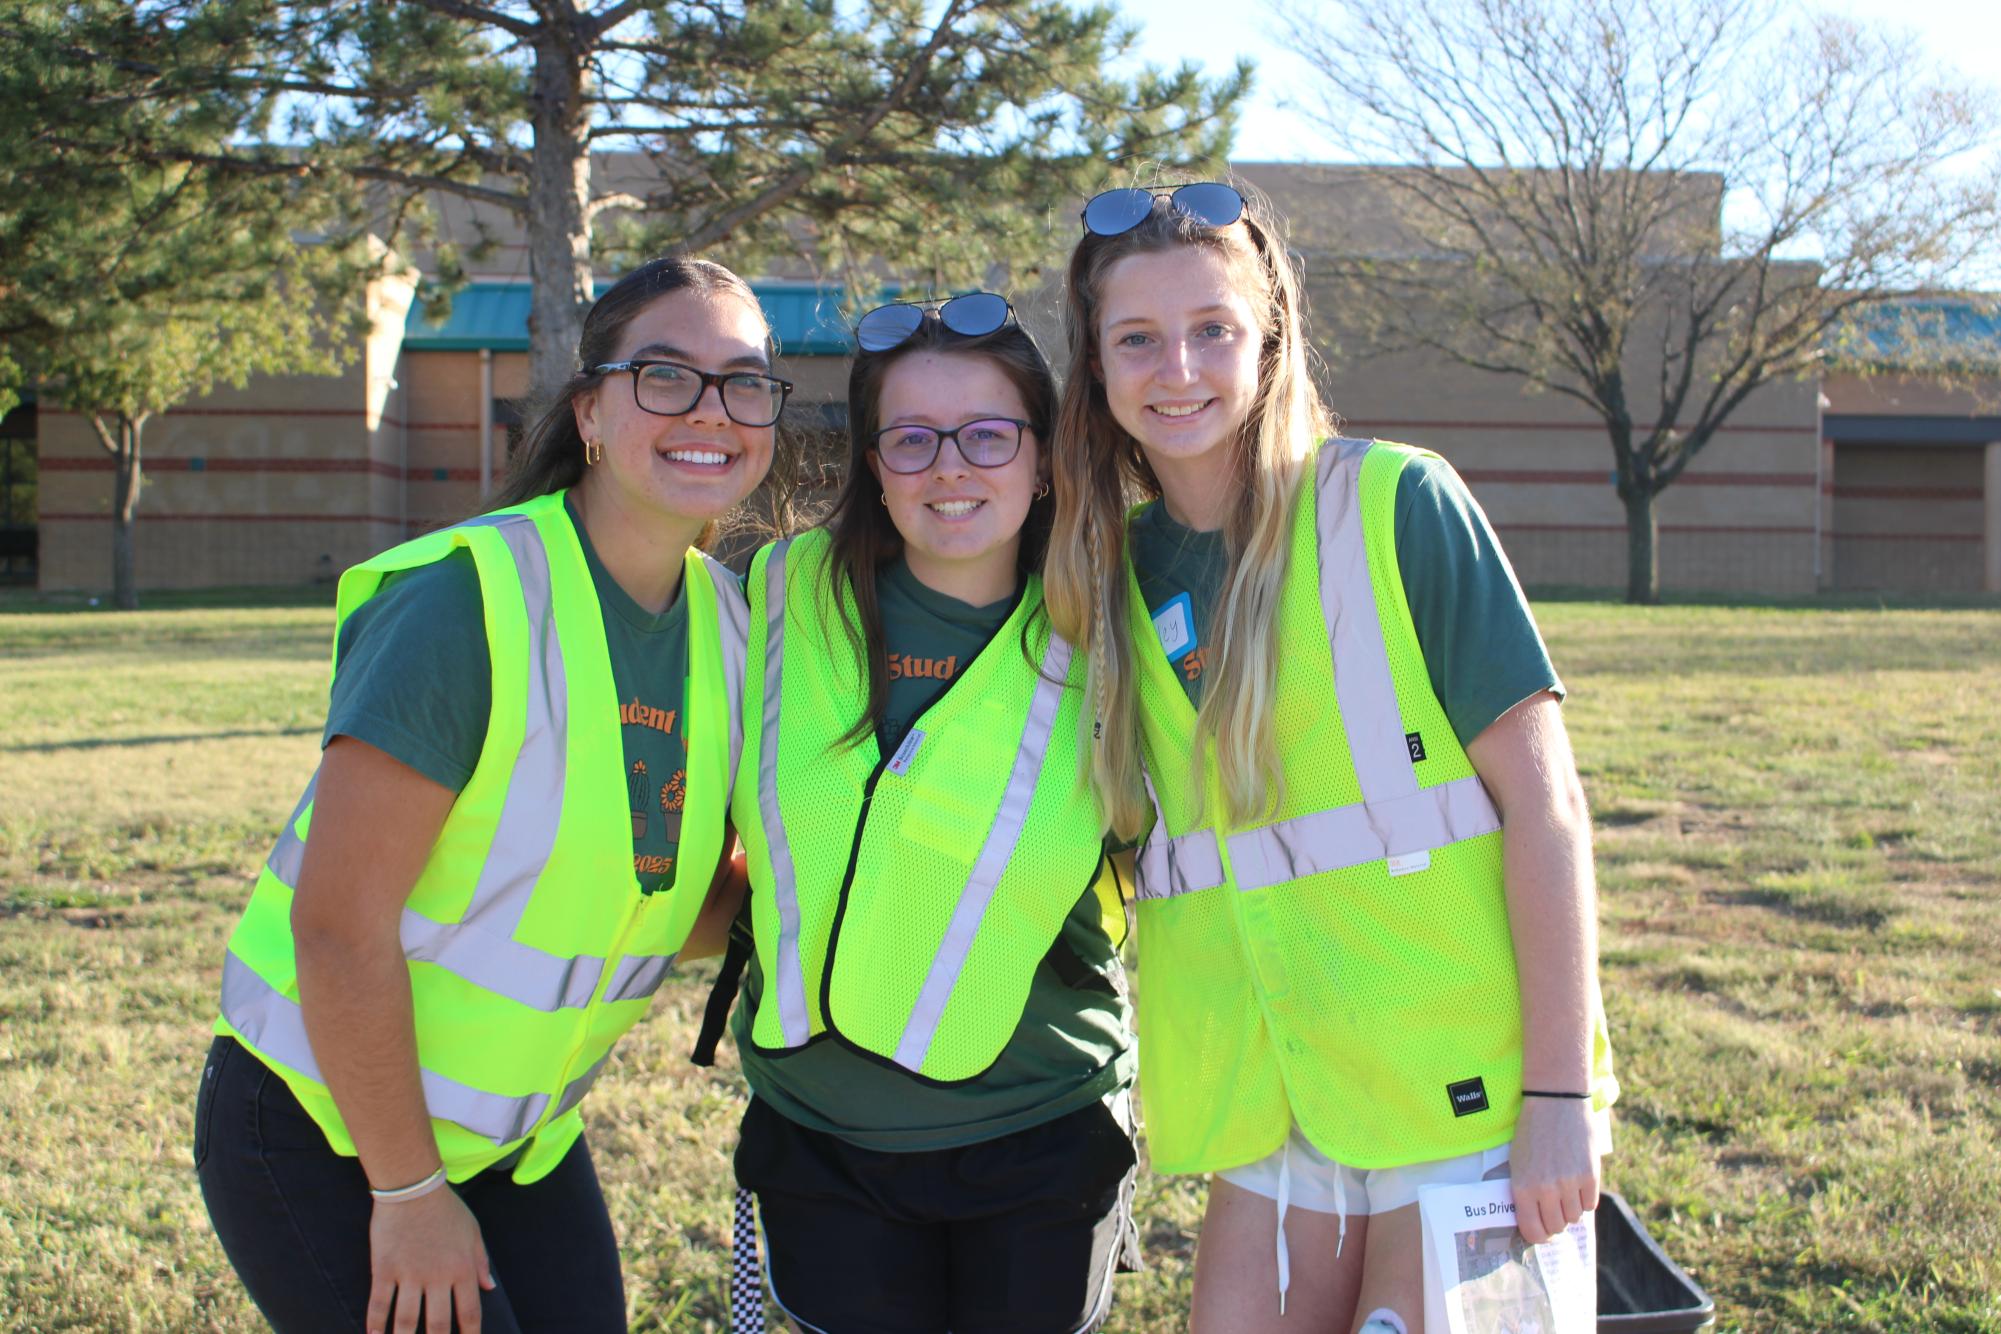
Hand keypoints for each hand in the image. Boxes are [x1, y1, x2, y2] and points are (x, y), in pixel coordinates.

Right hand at [366, 1183, 495, 1333]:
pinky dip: (375, 1324)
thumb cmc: (446, 1209)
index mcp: (462, 1269)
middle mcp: (437, 1277)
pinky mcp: (384, 1270)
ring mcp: (409, 1275)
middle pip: (438, 1324)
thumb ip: (481, 1261)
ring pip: (406, 1321)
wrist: (413, 1187)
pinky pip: (379, 1304)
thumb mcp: (473, 1232)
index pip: (469, 1312)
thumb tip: (490, 1287)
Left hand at [1508, 1096, 1600, 1243]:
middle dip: (1555, 1222)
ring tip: (1565, 1190)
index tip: (1542, 1232)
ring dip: (1570, 1209)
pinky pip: (1590, 1205)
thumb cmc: (1532, 1132)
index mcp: (1523, 1187)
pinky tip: (1578, 1184)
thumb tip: (1534, 1221)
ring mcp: (1569, 1184)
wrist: (1556, 1103)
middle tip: (1554, 1209)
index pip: (1533, 1231)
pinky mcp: (1590, 1176)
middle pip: (1556, 1226)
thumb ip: (1524, 1192)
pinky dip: (1585, 1199)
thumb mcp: (1518, 1162)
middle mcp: (1546, 1189)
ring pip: (1574, 1218)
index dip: (1538, 1236)